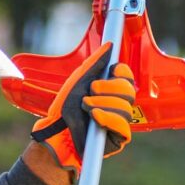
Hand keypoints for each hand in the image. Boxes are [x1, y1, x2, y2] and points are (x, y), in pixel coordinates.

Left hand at [30, 44, 140, 170]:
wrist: (56, 131)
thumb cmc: (66, 107)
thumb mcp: (79, 80)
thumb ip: (95, 63)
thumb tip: (110, 46)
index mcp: (111, 90)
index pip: (127, 78)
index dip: (123, 72)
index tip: (112, 70)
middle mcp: (118, 104)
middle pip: (128, 91)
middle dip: (109, 88)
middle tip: (91, 90)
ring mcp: (120, 122)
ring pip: (125, 108)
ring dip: (103, 103)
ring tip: (85, 105)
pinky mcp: (118, 138)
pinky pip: (123, 126)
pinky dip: (108, 118)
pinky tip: (95, 116)